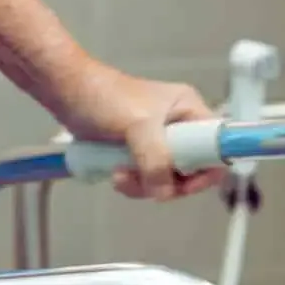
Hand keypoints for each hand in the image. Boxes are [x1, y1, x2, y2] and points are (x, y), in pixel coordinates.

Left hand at [56, 60, 224, 200]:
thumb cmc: (103, 96)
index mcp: (188, 111)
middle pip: (191, 171)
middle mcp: (178, 127)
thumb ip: (155, 159)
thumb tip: (164, 191)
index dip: (208, 168)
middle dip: (166, 182)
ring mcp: (156, 143)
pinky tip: (114, 174)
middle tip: (145, 181)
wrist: (67, 93)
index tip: (186, 182)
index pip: (217, 146)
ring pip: (165, 181)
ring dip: (143, 186)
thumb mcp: (137, 126)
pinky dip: (131, 184)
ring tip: (119, 173)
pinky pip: (145, 181)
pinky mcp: (137, 155)